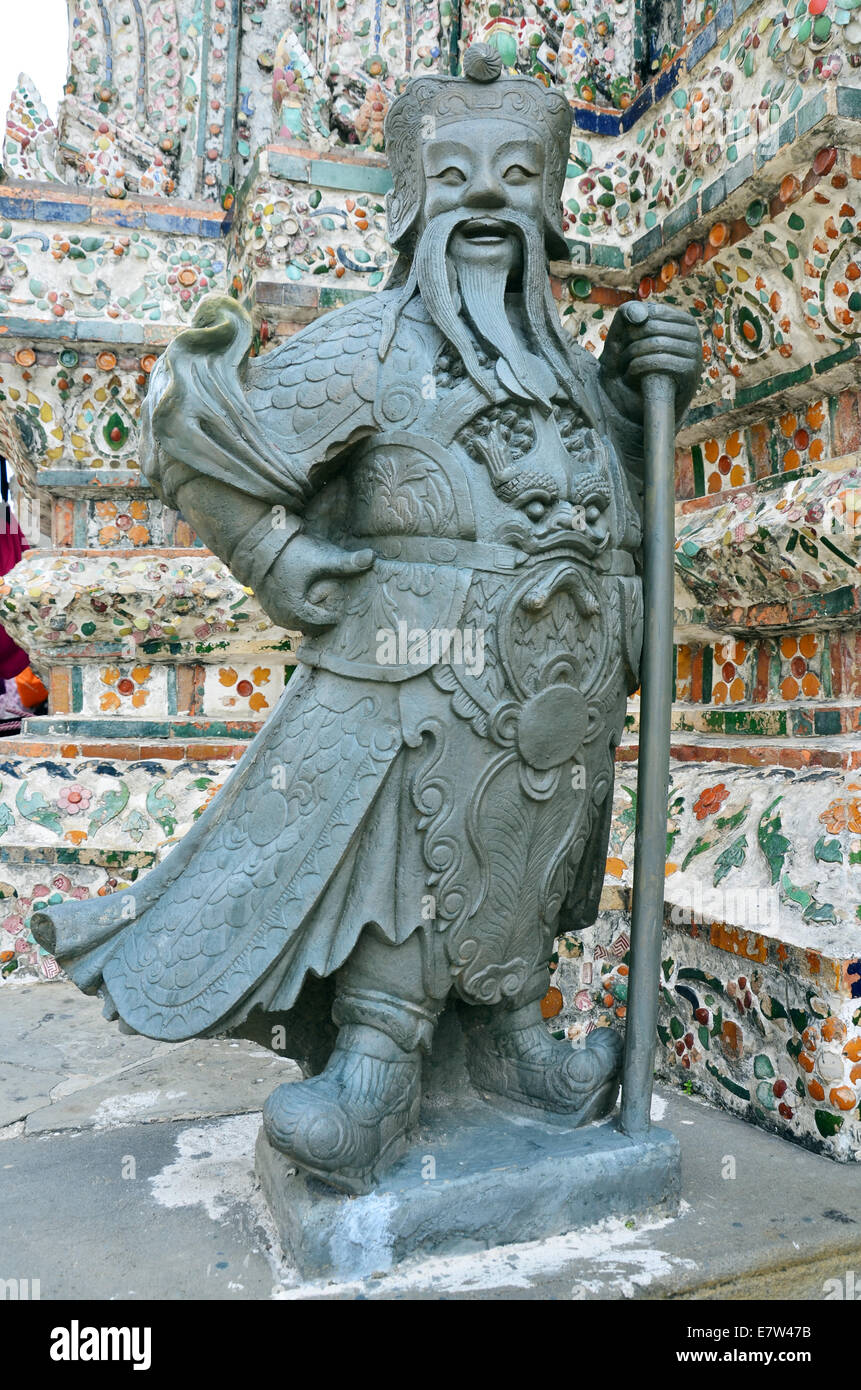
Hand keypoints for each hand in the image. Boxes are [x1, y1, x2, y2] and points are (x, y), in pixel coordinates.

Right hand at [257, 533, 374, 632]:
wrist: (260, 545)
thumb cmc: (293, 552)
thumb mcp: (321, 558)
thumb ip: (346, 562)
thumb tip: (372, 557)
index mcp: (297, 612)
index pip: (328, 622)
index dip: (338, 607)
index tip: (339, 591)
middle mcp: (285, 619)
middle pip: (317, 626)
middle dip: (327, 613)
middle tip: (333, 593)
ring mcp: (276, 616)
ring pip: (305, 623)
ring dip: (316, 613)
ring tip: (321, 593)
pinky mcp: (272, 610)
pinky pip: (294, 618)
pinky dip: (303, 611)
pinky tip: (308, 594)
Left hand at [599, 301, 701, 426]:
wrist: (640, 404)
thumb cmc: (632, 366)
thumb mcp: (624, 338)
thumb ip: (627, 316)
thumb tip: (640, 311)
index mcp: (681, 320)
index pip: (651, 312)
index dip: (630, 327)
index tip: (621, 342)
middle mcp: (693, 332)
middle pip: (652, 327)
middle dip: (629, 343)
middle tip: (620, 359)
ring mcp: (695, 352)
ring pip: (657, 343)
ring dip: (632, 357)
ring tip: (624, 369)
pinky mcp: (691, 372)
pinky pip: (661, 361)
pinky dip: (639, 368)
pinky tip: (631, 375)